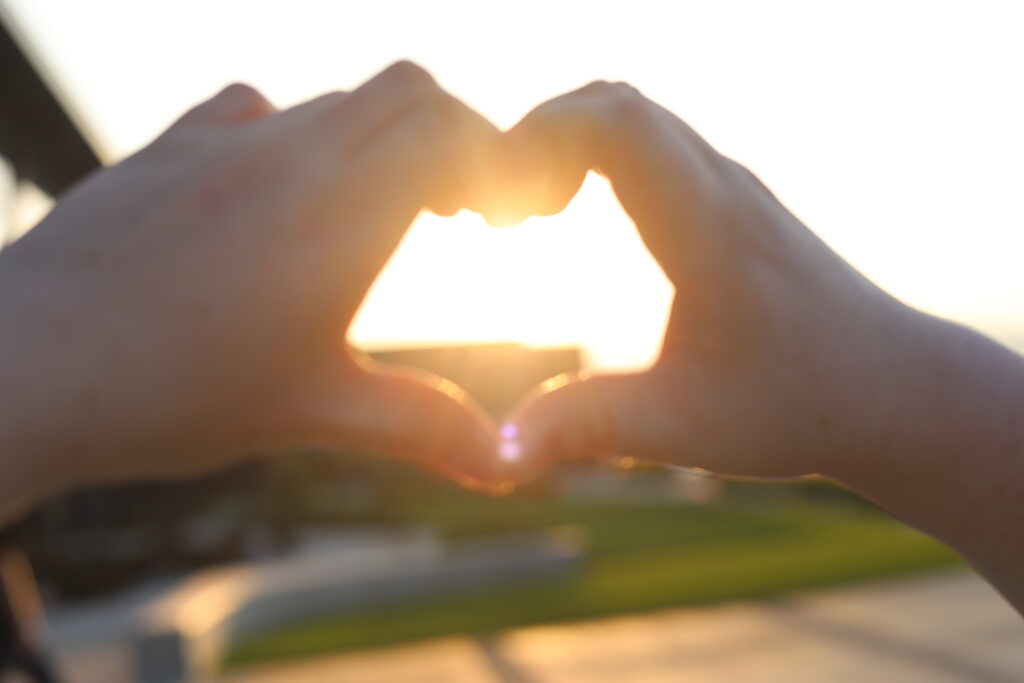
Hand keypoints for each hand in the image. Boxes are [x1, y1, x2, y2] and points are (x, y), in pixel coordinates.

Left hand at [0, 62, 508, 516]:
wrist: (24, 369)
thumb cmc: (171, 393)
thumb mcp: (316, 412)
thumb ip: (423, 426)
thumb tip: (508, 466)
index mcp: (339, 210)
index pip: (448, 130)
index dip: (493, 161)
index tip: (499, 219)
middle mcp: (286, 154)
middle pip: (405, 90)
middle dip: (449, 137)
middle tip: (453, 209)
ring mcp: (219, 144)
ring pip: (331, 102)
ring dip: (373, 142)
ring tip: (368, 217)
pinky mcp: (166, 151)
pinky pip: (251, 108)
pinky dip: (292, 136)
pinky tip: (275, 197)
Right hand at [491, 82, 1023, 611]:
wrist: (893, 389)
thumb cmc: (799, 406)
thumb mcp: (686, 426)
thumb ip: (589, 427)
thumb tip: (499, 453)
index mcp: (709, 229)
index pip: (615, 122)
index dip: (539, 139)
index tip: (508, 210)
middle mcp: (723, 187)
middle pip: (615, 101)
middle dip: (539, 137)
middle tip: (508, 212)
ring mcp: (730, 185)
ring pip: (633, 112)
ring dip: (566, 142)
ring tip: (532, 212)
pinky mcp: (730, 198)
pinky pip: (649, 138)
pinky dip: (594, 152)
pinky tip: (572, 212)